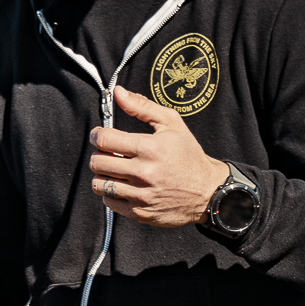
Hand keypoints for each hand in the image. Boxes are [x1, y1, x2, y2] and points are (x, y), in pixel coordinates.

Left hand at [90, 85, 228, 227]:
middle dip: (98, 155)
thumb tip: (118, 92)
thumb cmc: (188, 155)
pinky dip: (110, 193)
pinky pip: (109, 202)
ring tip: (114, 170)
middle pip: (97, 163)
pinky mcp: (140, 213)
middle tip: (107, 154)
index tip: (99, 135)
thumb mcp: (172, 124)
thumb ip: (143, 106)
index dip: (96, 135)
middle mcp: (143, 173)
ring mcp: (141, 195)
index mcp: (149, 148)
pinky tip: (122, 185)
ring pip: (100, 184)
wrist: (208, 191)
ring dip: (102, 175)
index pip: (104, 140)